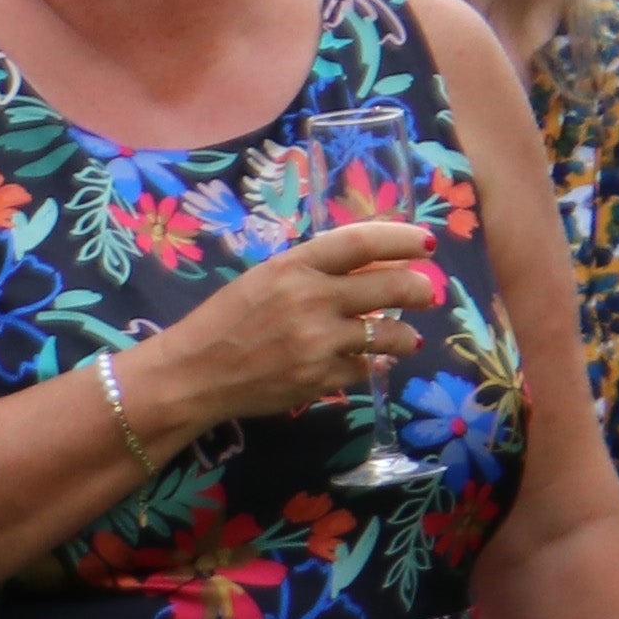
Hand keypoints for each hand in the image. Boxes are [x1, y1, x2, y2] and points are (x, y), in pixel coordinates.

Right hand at [159, 216, 438, 426]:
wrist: (192, 374)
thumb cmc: (225, 321)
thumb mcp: (265, 280)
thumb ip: (314, 271)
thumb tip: (375, 267)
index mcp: (293, 266)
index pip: (362, 242)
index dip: (402, 239)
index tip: (426, 244)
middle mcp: (311, 300)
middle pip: (391, 286)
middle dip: (419, 289)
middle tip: (426, 294)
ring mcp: (318, 343)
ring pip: (390, 335)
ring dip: (407, 336)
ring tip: (407, 338)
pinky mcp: (320, 379)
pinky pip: (366, 368)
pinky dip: (371, 365)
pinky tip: (366, 363)